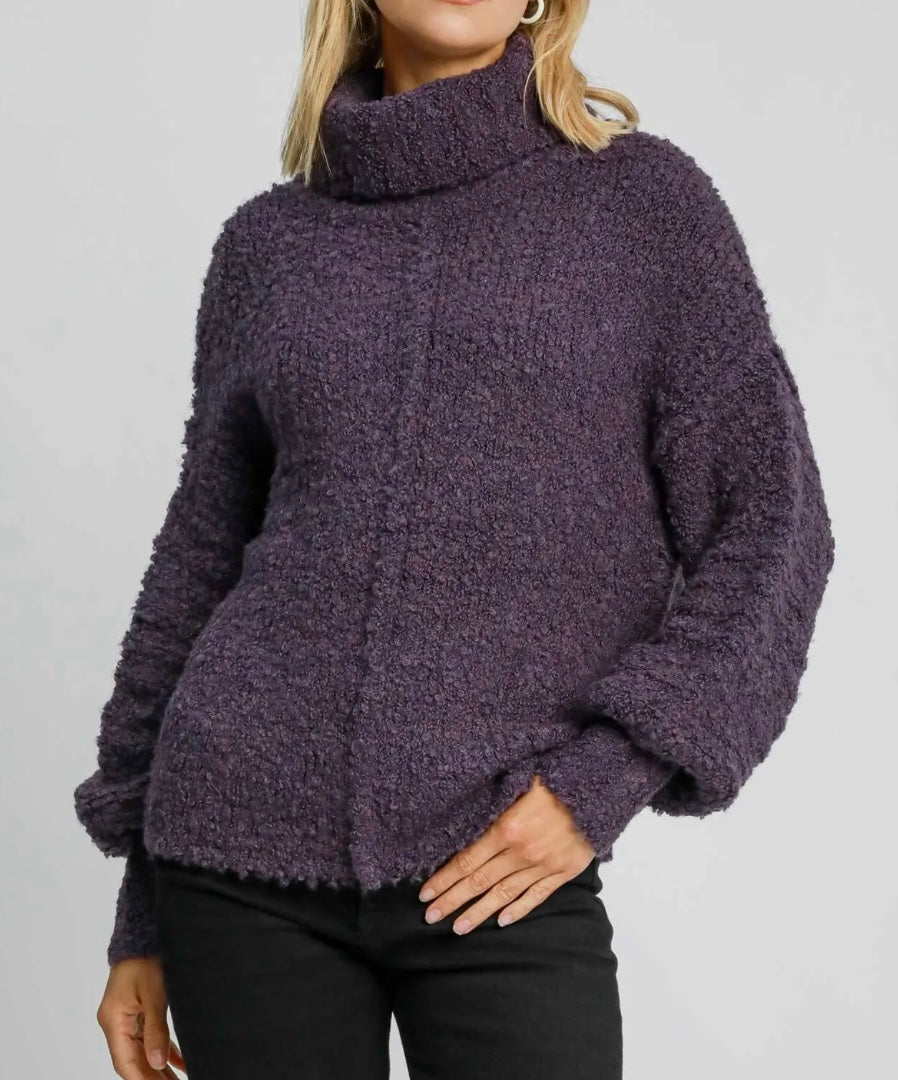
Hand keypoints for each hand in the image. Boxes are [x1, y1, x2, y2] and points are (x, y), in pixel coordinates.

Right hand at [96, 956, 185, 1076]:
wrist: (143, 933)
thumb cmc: (146, 957)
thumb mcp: (154, 993)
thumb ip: (155, 1029)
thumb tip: (156, 1062)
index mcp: (113, 1020)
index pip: (125, 1061)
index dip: (141, 1079)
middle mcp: (116, 1022)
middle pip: (133, 1059)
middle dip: (152, 1077)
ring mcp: (127, 1017)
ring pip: (142, 1051)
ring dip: (159, 1068)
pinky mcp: (138, 1010)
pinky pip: (150, 1037)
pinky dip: (164, 1050)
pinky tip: (179, 1063)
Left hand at [417, 773, 594, 933]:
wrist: (599, 787)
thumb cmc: (554, 776)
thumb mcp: (516, 781)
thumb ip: (491, 803)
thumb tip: (462, 819)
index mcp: (506, 827)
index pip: (466, 861)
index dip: (444, 879)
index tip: (425, 893)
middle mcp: (522, 852)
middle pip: (479, 881)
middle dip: (452, 900)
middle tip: (430, 916)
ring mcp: (544, 865)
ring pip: (503, 894)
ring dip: (478, 912)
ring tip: (458, 927)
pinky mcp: (564, 871)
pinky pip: (536, 896)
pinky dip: (518, 910)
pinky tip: (501, 921)